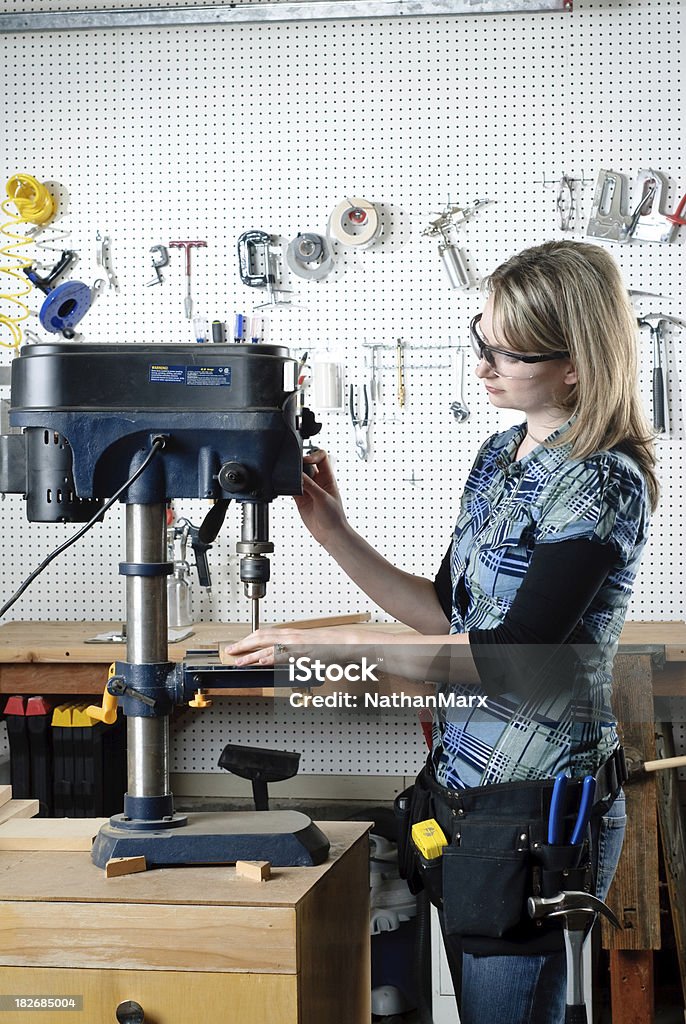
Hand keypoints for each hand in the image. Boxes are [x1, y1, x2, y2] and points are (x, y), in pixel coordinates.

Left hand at [220, 625, 363, 667]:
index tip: (239, 645)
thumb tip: (283, 657)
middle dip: (243, 644)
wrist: (347, 643)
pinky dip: (267, 658)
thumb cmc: (331, 646)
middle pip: (260, 637)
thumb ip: (294, 652)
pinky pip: (281, 655)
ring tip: (238, 660)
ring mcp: (295, 643)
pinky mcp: (301, 652)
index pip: (264, 633)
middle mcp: (291, 635)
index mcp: (292, 634)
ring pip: (267, 646)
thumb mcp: (308, 647)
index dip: (249, 639)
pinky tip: (258, 662)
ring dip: (250, 654)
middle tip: (231, 651)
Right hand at [295, 450, 347, 546]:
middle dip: (300, 465)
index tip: (305, 461)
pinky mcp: (300, 499)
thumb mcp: (323, 498)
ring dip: (293, 476)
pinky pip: (292, 489)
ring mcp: (308, 491)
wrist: (330, 534)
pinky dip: (287, 487)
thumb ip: (310, 485)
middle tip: (295, 470)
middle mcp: (318, 482)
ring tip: (290, 480)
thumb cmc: (335, 517)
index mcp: (328, 478)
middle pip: (307, 465)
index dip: (313, 455)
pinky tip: (287, 489)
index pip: (321, 457)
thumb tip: (298, 474)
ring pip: (298, 477)